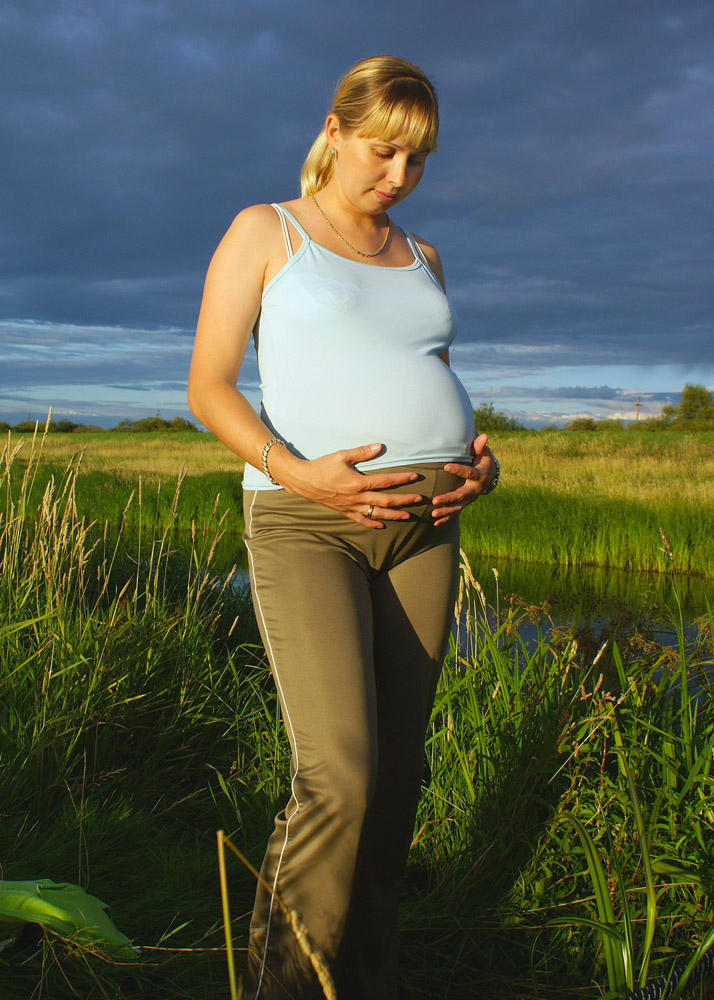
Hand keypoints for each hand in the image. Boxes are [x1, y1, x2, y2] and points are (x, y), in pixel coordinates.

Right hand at [271, 442, 423, 528]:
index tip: (415, 476)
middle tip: (419, 499)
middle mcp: (357, 497)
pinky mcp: (345, 512)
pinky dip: (373, 524)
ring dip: (394, 515)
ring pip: (377, 515)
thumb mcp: (342, 455)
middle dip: (404, 501)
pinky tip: (383, 525)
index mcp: (358, 482)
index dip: (402, 479)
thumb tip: (379, 446)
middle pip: (386, 501)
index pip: (386, 481)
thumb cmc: (322, 466)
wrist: (303, 481)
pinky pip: (361, 521)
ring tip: (408, 515)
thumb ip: (362, 452)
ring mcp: (351, 507)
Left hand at [431, 434, 496, 525]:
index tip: (446, 466)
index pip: (469, 473)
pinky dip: (446, 519)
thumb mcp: (483, 453)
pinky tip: (435, 523)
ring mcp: (470, 499)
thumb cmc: (482, 459)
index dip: (458, 470)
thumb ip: (480, 446)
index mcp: (479, 475)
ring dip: (445, 511)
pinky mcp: (465, 503)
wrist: (489, 475)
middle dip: (448, 498)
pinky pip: (456, 513)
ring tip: (433, 514)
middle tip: (435, 500)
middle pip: (461, 495)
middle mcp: (475, 489)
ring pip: (458, 507)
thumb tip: (484, 435)